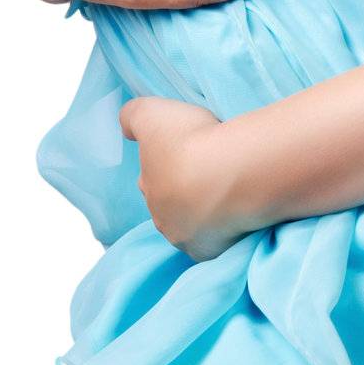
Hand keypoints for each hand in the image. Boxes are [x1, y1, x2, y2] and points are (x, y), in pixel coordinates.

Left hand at [120, 97, 243, 260]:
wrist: (228, 173)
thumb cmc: (189, 142)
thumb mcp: (151, 113)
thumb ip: (132, 117)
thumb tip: (126, 128)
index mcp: (149, 187)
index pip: (152, 177)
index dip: (169, 163)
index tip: (188, 151)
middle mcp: (163, 219)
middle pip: (172, 204)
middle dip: (186, 190)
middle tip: (209, 168)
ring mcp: (188, 239)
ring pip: (194, 224)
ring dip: (206, 208)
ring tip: (227, 186)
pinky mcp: (213, 251)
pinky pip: (217, 239)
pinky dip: (225, 226)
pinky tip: (237, 207)